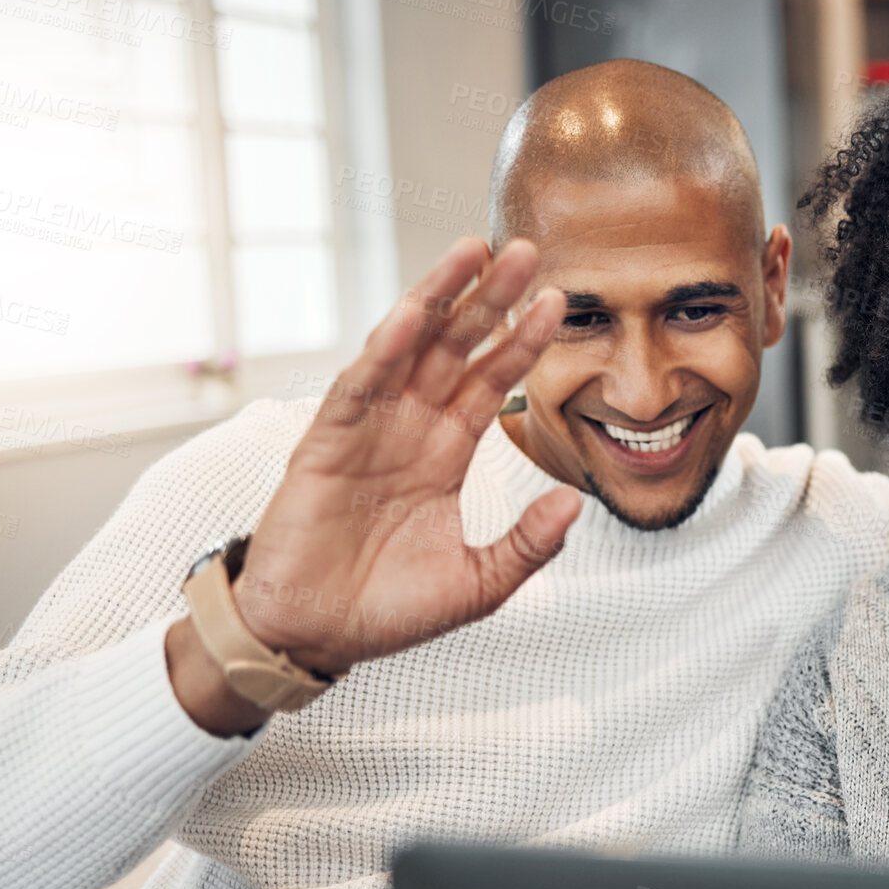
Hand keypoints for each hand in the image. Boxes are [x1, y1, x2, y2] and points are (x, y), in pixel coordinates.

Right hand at [174, 237, 578, 728]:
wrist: (313, 638)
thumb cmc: (387, 610)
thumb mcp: (478, 584)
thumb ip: (528, 544)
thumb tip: (574, 503)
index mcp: (444, 454)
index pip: (492, 384)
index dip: (522, 343)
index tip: (559, 302)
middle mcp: (409, 429)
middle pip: (457, 348)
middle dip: (491, 300)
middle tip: (524, 250)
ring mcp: (367, 430)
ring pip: (409, 348)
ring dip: (440, 299)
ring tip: (473, 253)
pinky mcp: (326, 442)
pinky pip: (360, 385)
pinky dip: (386, 347)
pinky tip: (414, 313)